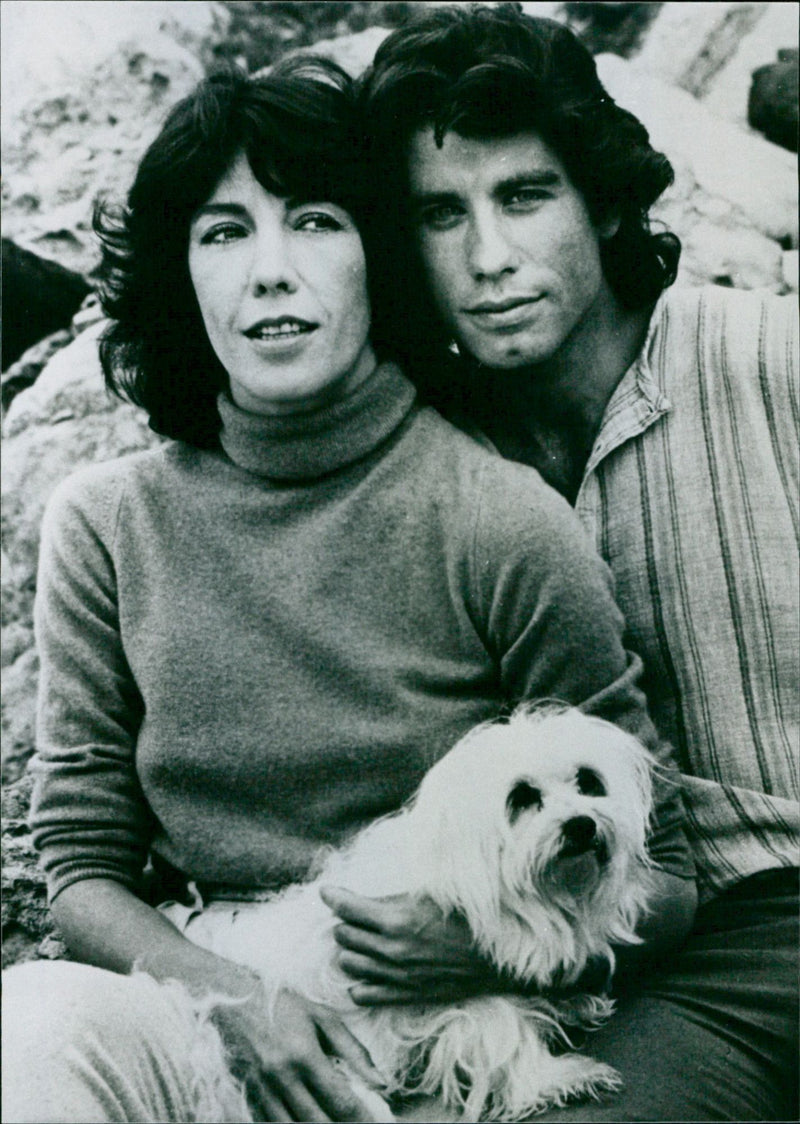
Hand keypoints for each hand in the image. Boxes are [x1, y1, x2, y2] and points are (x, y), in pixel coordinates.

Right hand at [211, 983, 384, 1121]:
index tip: (376, 1122)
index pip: (340, 1101)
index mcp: (304, 1056)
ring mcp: (262, 1091)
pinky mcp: (248, 1097)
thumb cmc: (284, 1005)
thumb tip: (381, 1082)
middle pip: (318, 1123)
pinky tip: (307, 1121)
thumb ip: (354, 1051)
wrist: (232, 998)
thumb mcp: (323, 1018)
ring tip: (335, 1123)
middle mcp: (282, 1078)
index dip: (362, 1118)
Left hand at [320, 887, 499, 1004]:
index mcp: (397, 920)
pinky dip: (359, 983)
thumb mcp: (428, 897)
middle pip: (344, 935)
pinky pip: (363, 995)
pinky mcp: (404, 996)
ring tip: (360, 941)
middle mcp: (391, 950)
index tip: (326, 892)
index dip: (333, 897)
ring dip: (350, 950)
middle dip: (344, 922)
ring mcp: (396, 976)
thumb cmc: (465, 919)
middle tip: (353, 915)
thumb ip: (392, 898)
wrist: (496, 958)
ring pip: (349, 964)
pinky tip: (367, 972)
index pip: (347, 908)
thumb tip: (362, 895)